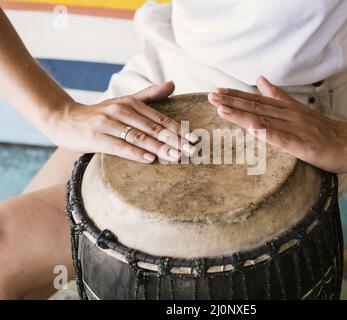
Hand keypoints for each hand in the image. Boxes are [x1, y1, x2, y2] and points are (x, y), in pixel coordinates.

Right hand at [46, 81, 196, 162]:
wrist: (64, 119)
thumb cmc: (100, 114)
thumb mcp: (124, 101)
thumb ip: (149, 95)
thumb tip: (172, 84)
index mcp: (131, 103)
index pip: (160, 118)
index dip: (179, 129)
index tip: (195, 139)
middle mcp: (121, 110)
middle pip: (153, 128)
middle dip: (174, 140)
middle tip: (191, 151)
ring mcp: (108, 123)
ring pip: (139, 137)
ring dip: (159, 148)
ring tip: (176, 157)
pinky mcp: (96, 137)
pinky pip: (119, 146)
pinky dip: (135, 152)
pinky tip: (149, 159)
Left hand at [208, 77, 346, 172]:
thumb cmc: (323, 131)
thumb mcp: (299, 110)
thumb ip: (279, 96)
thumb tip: (261, 80)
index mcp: (286, 109)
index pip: (257, 101)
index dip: (236, 96)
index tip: (216, 91)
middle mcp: (288, 116)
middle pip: (256, 108)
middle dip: (231, 102)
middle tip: (210, 96)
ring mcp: (296, 130)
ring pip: (265, 121)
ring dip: (242, 115)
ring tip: (222, 110)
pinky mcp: (304, 146)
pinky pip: (283, 140)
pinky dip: (268, 134)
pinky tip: (253, 130)